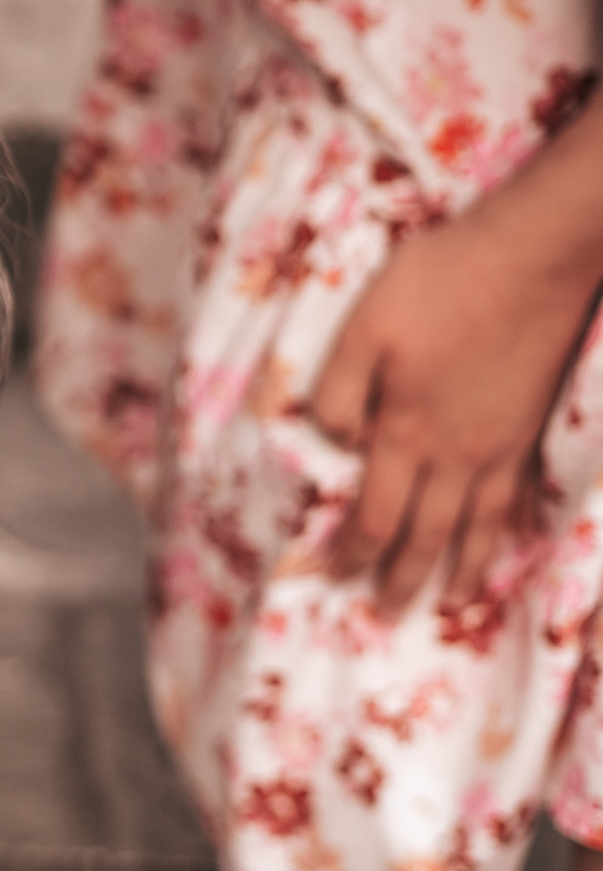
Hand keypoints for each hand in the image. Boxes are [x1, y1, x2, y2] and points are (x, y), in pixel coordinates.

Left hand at [313, 205, 601, 611]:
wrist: (537, 253)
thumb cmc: (441, 281)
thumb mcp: (363, 327)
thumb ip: (337, 392)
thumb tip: (332, 446)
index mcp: (405, 432)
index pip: (372, 516)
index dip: (351, 553)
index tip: (331, 579)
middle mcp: (456, 452)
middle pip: (425, 535)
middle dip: (401, 581)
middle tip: (385, 617)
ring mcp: (503, 443)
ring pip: (481, 527)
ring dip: (461, 571)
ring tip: (449, 604)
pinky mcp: (534, 425)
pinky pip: (522, 497)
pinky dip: (511, 530)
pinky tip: (510, 541)